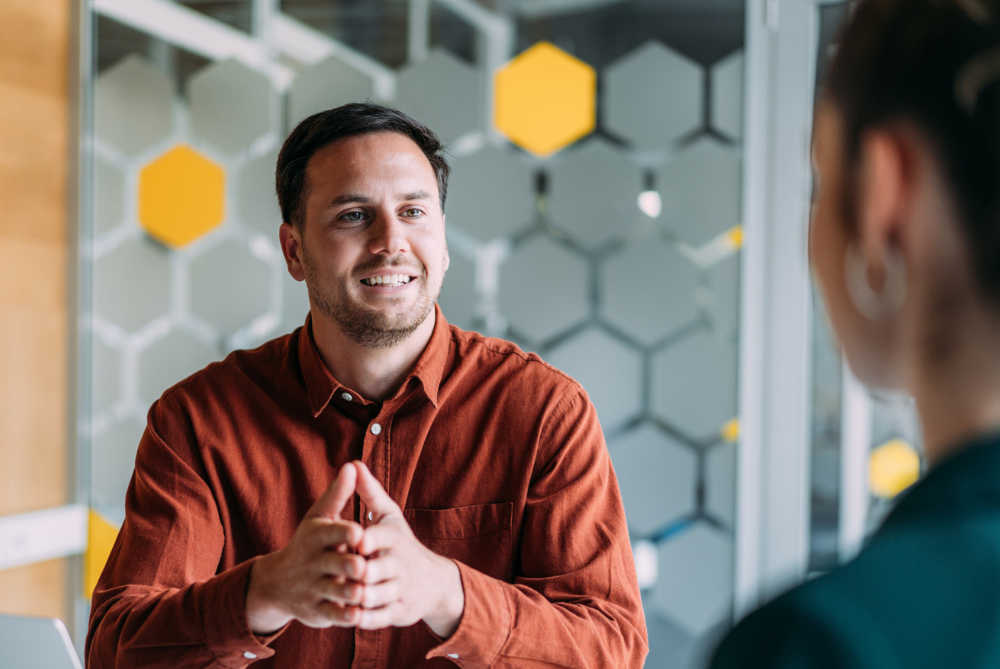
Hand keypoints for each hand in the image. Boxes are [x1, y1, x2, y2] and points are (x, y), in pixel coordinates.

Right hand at [246, 463, 367, 632]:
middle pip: (333, 563)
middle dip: (348, 564)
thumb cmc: (308, 543)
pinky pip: (331, 614)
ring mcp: (314, 587)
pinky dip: (345, 615)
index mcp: (316, 537)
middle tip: (365, 566)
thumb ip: (338, 495)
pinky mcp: (317, 610)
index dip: (344, 532)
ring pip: (334, 590)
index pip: (329, 532)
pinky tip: (359, 614)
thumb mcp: (318, 518)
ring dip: (349, 591)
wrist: (277, 583)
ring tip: (364, 591)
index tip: (360, 531)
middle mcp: (313, 562)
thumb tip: (353, 465)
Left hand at [352, 461, 464, 637]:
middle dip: (357, 573)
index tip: (354, 542)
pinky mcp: (399, 611)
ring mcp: (400, 590)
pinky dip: (364, 617)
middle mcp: (399, 564)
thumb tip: (354, 463)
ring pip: (375, 596)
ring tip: (340, 594)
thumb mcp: (390, 517)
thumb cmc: (403, 544)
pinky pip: (379, 617)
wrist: (434, 583)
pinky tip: (350, 613)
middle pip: (374, 570)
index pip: (378, 537)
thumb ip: (370, 492)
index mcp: (394, 539)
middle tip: (337, 575)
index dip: (364, 540)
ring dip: (357, 597)